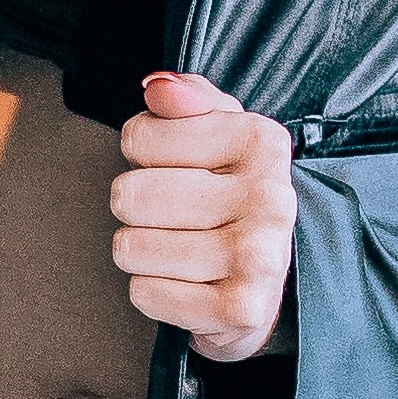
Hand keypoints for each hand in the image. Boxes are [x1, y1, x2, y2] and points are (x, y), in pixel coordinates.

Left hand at [113, 68, 294, 366]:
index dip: (142, 157)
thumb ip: (186, 98)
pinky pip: (146, 294)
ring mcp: (259, 256)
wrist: (269, 284)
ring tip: (185, 252)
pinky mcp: (242, 309)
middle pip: (128, 195)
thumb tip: (158, 89)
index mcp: (262, 141)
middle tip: (178, 219)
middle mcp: (269, 197)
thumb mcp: (218, 133)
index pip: (138, 137)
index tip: (177, 170)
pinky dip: (155, 295)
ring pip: (131, 249)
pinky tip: (190, 286)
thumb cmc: (232, 197)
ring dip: (146, 255)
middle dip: (138, 211)